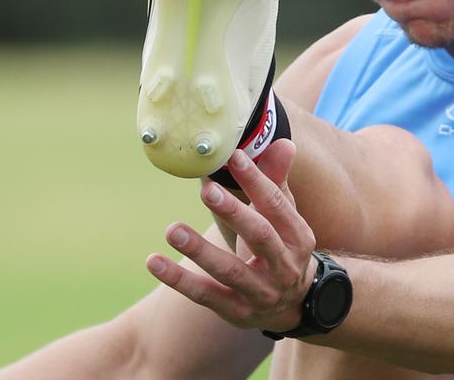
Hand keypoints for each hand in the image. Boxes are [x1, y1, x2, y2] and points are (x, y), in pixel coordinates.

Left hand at [146, 140, 318, 333]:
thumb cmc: (283, 246)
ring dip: (200, 250)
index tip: (234, 158)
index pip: (277, 205)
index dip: (257, 181)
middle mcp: (284, 266)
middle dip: (234, 213)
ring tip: (172, 229)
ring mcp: (261, 292)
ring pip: (229, 271)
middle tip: (207, 191)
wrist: (296, 302)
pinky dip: (179, 280)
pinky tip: (155, 261)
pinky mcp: (237, 311)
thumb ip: (278, 182)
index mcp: (298, 237)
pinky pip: (205, 295)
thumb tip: (283, 143)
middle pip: (259, 237)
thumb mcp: (286, 217)